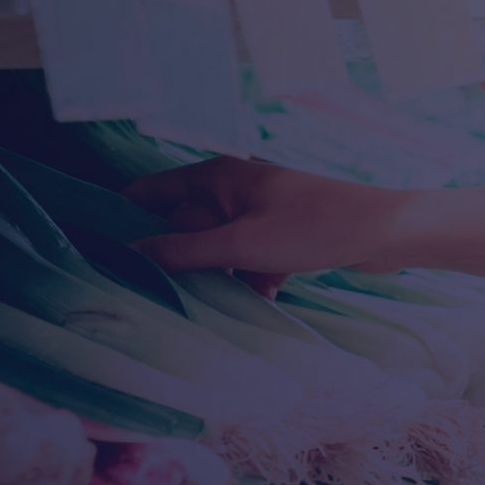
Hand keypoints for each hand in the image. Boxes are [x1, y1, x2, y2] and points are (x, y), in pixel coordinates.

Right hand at [122, 157, 413, 292]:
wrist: (386, 232)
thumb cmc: (313, 228)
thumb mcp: (240, 244)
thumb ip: (182, 252)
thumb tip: (129, 254)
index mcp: (216, 177)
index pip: (150, 193)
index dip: (123, 218)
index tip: (97, 251)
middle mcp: (234, 188)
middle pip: (183, 227)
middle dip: (174, 260)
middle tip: (152, 296)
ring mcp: (260, 212)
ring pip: (218, 249)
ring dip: (217, 277)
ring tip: (206, 307)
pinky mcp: (284, 236)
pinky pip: (251, 260)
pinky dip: (252, 280)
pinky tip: (259, 302)